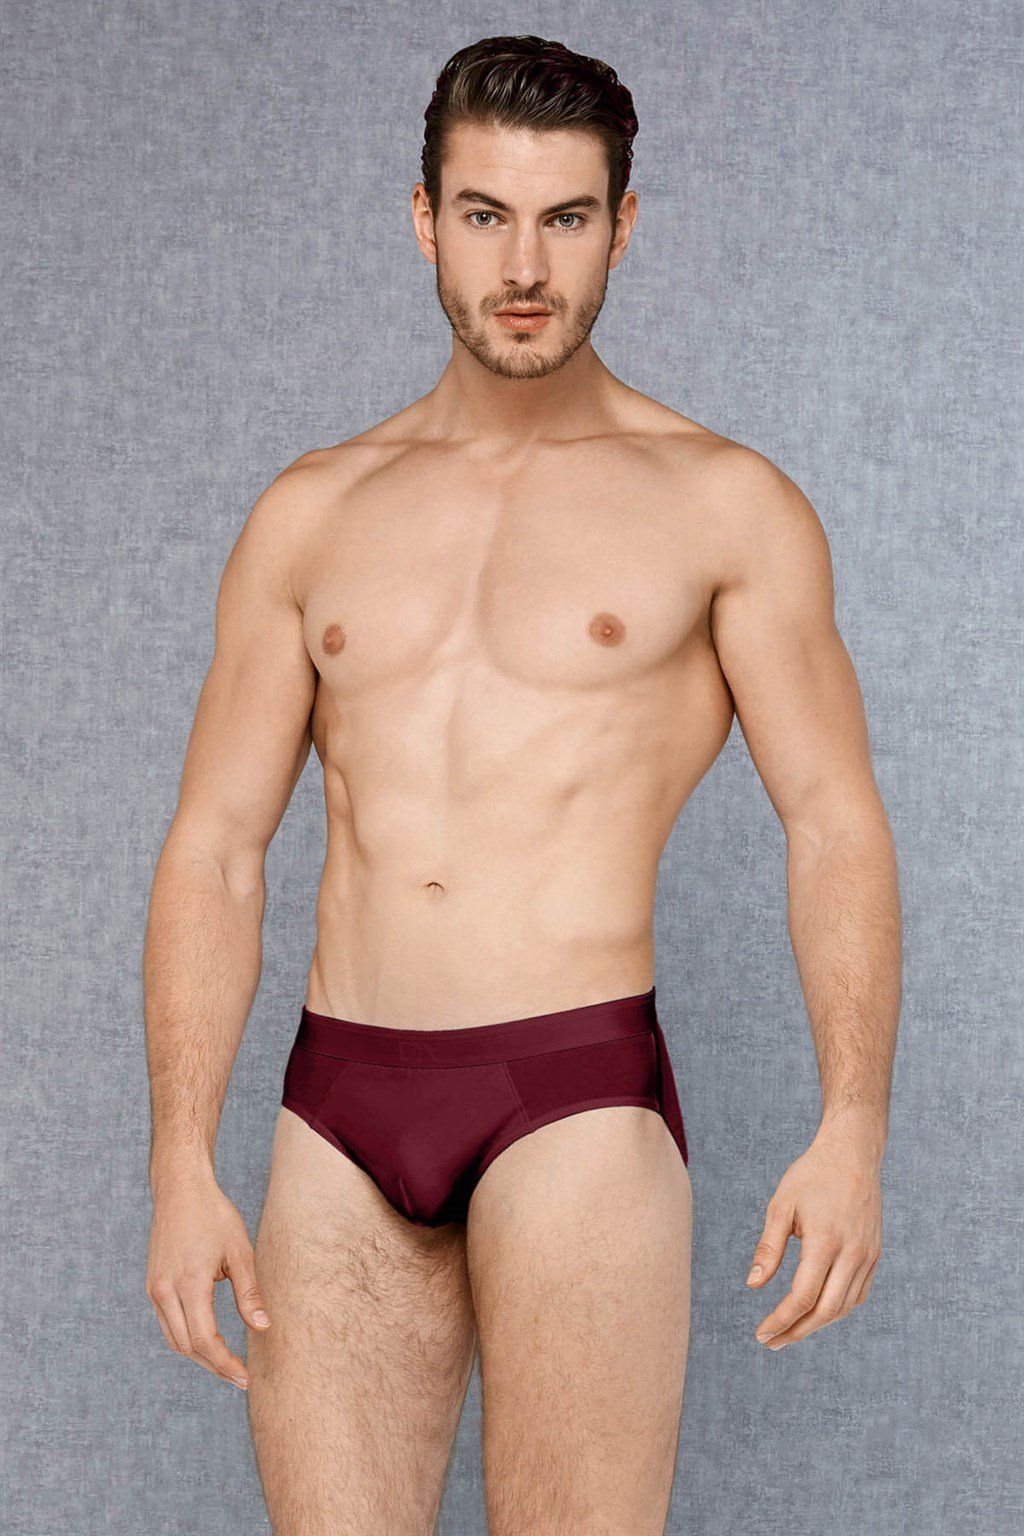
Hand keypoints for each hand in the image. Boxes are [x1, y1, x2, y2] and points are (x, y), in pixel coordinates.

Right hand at [146, 1169, 270, 1388]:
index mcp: (189, 1283)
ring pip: (175, 1339)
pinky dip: (186, 1338)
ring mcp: (155, 1289)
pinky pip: (168, 1324)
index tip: (245, 1378)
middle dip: (214, 1366)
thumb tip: (263, 1328)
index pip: (205, 1340)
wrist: (181, 1189)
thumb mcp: (240, 1251)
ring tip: (227, 1364)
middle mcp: (165, 1291)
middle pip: (188, 1347)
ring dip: (199, 1356)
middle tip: (240, 1377)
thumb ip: (250, 1292)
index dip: (225, 1363)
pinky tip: (207, 1340)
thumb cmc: (214, 1216)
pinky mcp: (153, 1285)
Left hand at [745, 1118, 882, 1349]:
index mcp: (826, 1240)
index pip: (803, 1296)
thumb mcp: (781, 1206)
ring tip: (789, 1330)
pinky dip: (836, 1309)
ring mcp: (868, 1256)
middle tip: (771, 1342)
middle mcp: (852, 1253)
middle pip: (825, 1311)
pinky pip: (857, 1295)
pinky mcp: (875, 1255)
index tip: (761, 1334)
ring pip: (843, 1307)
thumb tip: (752, 1286)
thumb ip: (768, 1248)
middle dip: (796, 1332)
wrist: (853, 1154)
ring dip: (816, 1325)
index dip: (780, 1320)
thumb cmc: (811, 1177)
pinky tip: (816, 1311)